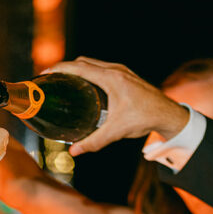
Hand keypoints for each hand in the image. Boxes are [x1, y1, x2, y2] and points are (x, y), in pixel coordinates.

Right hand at [43, 58, 188, 155]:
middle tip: (52, 79)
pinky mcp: (126, 75)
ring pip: (93, 64)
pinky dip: (89, 72)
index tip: (45, 73)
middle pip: (83, 62)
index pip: (79, 68)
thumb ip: (94, 141)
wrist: (167, 114)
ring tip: (65, 81)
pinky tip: (86, 86)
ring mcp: (122, 71)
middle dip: (65, 67)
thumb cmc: (144, 119)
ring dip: (78, 69)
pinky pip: (102, 68)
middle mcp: (115, 70)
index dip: (59, 69)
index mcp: (111, 78)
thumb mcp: (116, 132)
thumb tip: (74, 151)